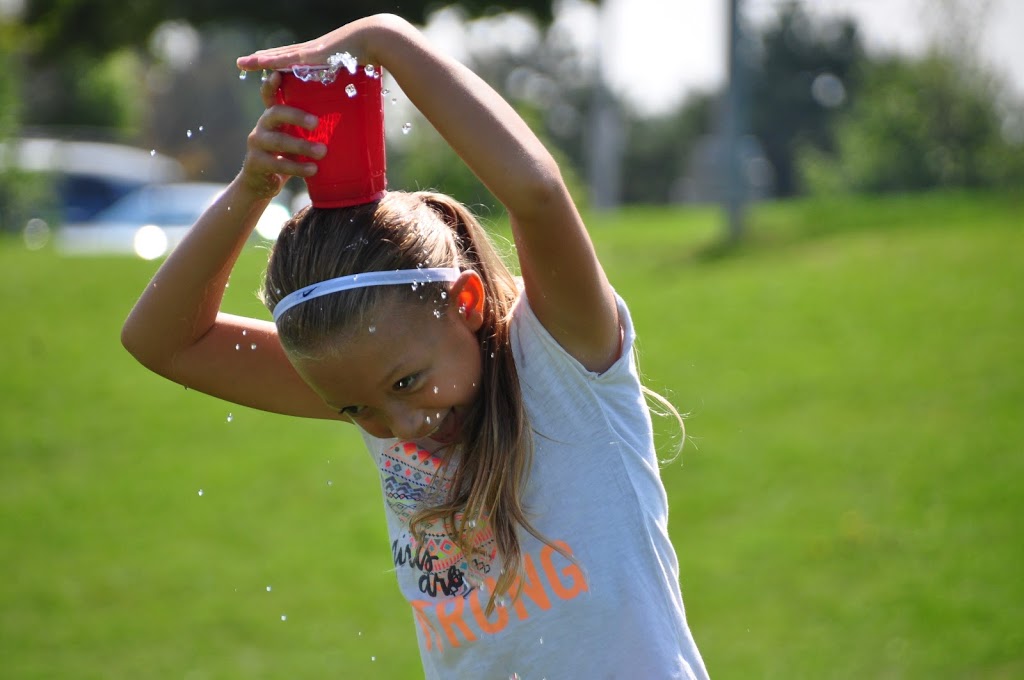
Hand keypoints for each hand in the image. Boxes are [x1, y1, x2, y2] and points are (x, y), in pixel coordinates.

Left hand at [235, 18, 381, 71]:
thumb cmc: (373, 53)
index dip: (280, 60)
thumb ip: (356, 80)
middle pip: (281, 55)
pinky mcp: (311, 56)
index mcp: (321, 56)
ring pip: (278, 56)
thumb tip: (363, 92)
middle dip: (263, 59)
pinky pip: (285, 59)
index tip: (268, 64)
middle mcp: (312, 52)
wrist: (376, 39)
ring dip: (259, 60)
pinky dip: (270, 61)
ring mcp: (310, 52)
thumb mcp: (360, 69)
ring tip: (242, 63)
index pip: (295, 58)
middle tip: (245, 62)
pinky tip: (256, 62)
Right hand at [238, 71, 325, 198]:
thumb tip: (347, 122)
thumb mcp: (294, 139)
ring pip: (279, 140)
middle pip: (276, 113)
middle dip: (296, 116)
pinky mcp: (257, 163)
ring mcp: (257, 143)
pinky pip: (278, 163)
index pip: (269, 95)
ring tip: (322, 152)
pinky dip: (298, 167)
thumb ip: (308, 130)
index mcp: (273, 116)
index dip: (272, 85)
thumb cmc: (286, 156)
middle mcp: (262, 125)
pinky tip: (312, 170)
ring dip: (302, 146)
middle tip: (316, 122)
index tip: (278, 74)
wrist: (261, 183)